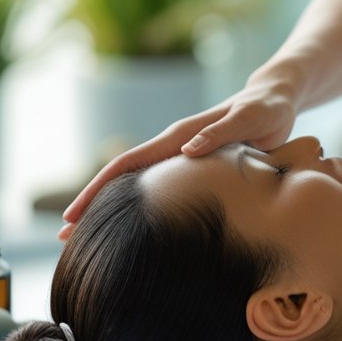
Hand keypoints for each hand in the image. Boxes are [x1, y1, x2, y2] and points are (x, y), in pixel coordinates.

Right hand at [59, 76, 298, 238]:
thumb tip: (188, 150)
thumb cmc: (265, 110)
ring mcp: (181, 157)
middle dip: (93, 207)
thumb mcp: (249, 119)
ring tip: (90, 240)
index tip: (73, 215)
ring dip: (113, 209)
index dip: (98, 189)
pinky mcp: (194, 166)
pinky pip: (160, 188)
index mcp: (179, 137)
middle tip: (66, 240)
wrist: (275, 100)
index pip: (128, 164)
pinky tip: (137, 227)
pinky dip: (142, 207)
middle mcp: (174, 147)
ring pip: (138, 186)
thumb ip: (221, 132)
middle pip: (122, 179)